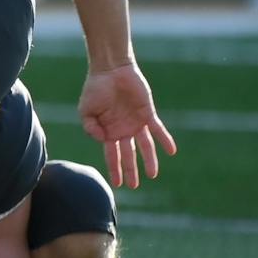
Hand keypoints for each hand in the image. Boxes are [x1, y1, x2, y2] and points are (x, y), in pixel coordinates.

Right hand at [79, 62, 176, 187]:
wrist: (110, 71)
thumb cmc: (95, 89)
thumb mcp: (85, 110)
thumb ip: (90, 127)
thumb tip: (103, 141)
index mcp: (108, 131)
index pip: (112, 155)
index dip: (114, 169)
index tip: (117, 184)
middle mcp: (123, 130)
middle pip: (128, 154)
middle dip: (131, 170)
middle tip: (133, 186)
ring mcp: (136, 123)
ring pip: (145, 146)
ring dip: (149, 160)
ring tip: (152, 175)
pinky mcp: (148, 114)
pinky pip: (158, 130)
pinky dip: (165, 140)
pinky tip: (171, 151)